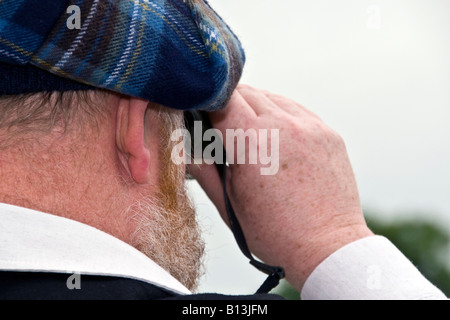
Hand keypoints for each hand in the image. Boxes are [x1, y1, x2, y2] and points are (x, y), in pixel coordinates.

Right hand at [188, 84, 372, 289]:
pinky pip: (297, 110)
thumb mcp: (229, 205)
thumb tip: (187, 150)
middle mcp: (283, 126)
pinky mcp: (328, 133)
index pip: (220, 100)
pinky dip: (281, 115)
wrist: (326, 247)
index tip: (203, 116)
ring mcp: (310, 127)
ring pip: (272, 97)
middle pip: (245, 92)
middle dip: (229, 104)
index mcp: (251, 143)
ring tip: (252, 134)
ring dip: (256, 107)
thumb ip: (204, 170)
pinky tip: (277, 136)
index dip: (206, 105)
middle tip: (225, 127)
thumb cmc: (275, 233)